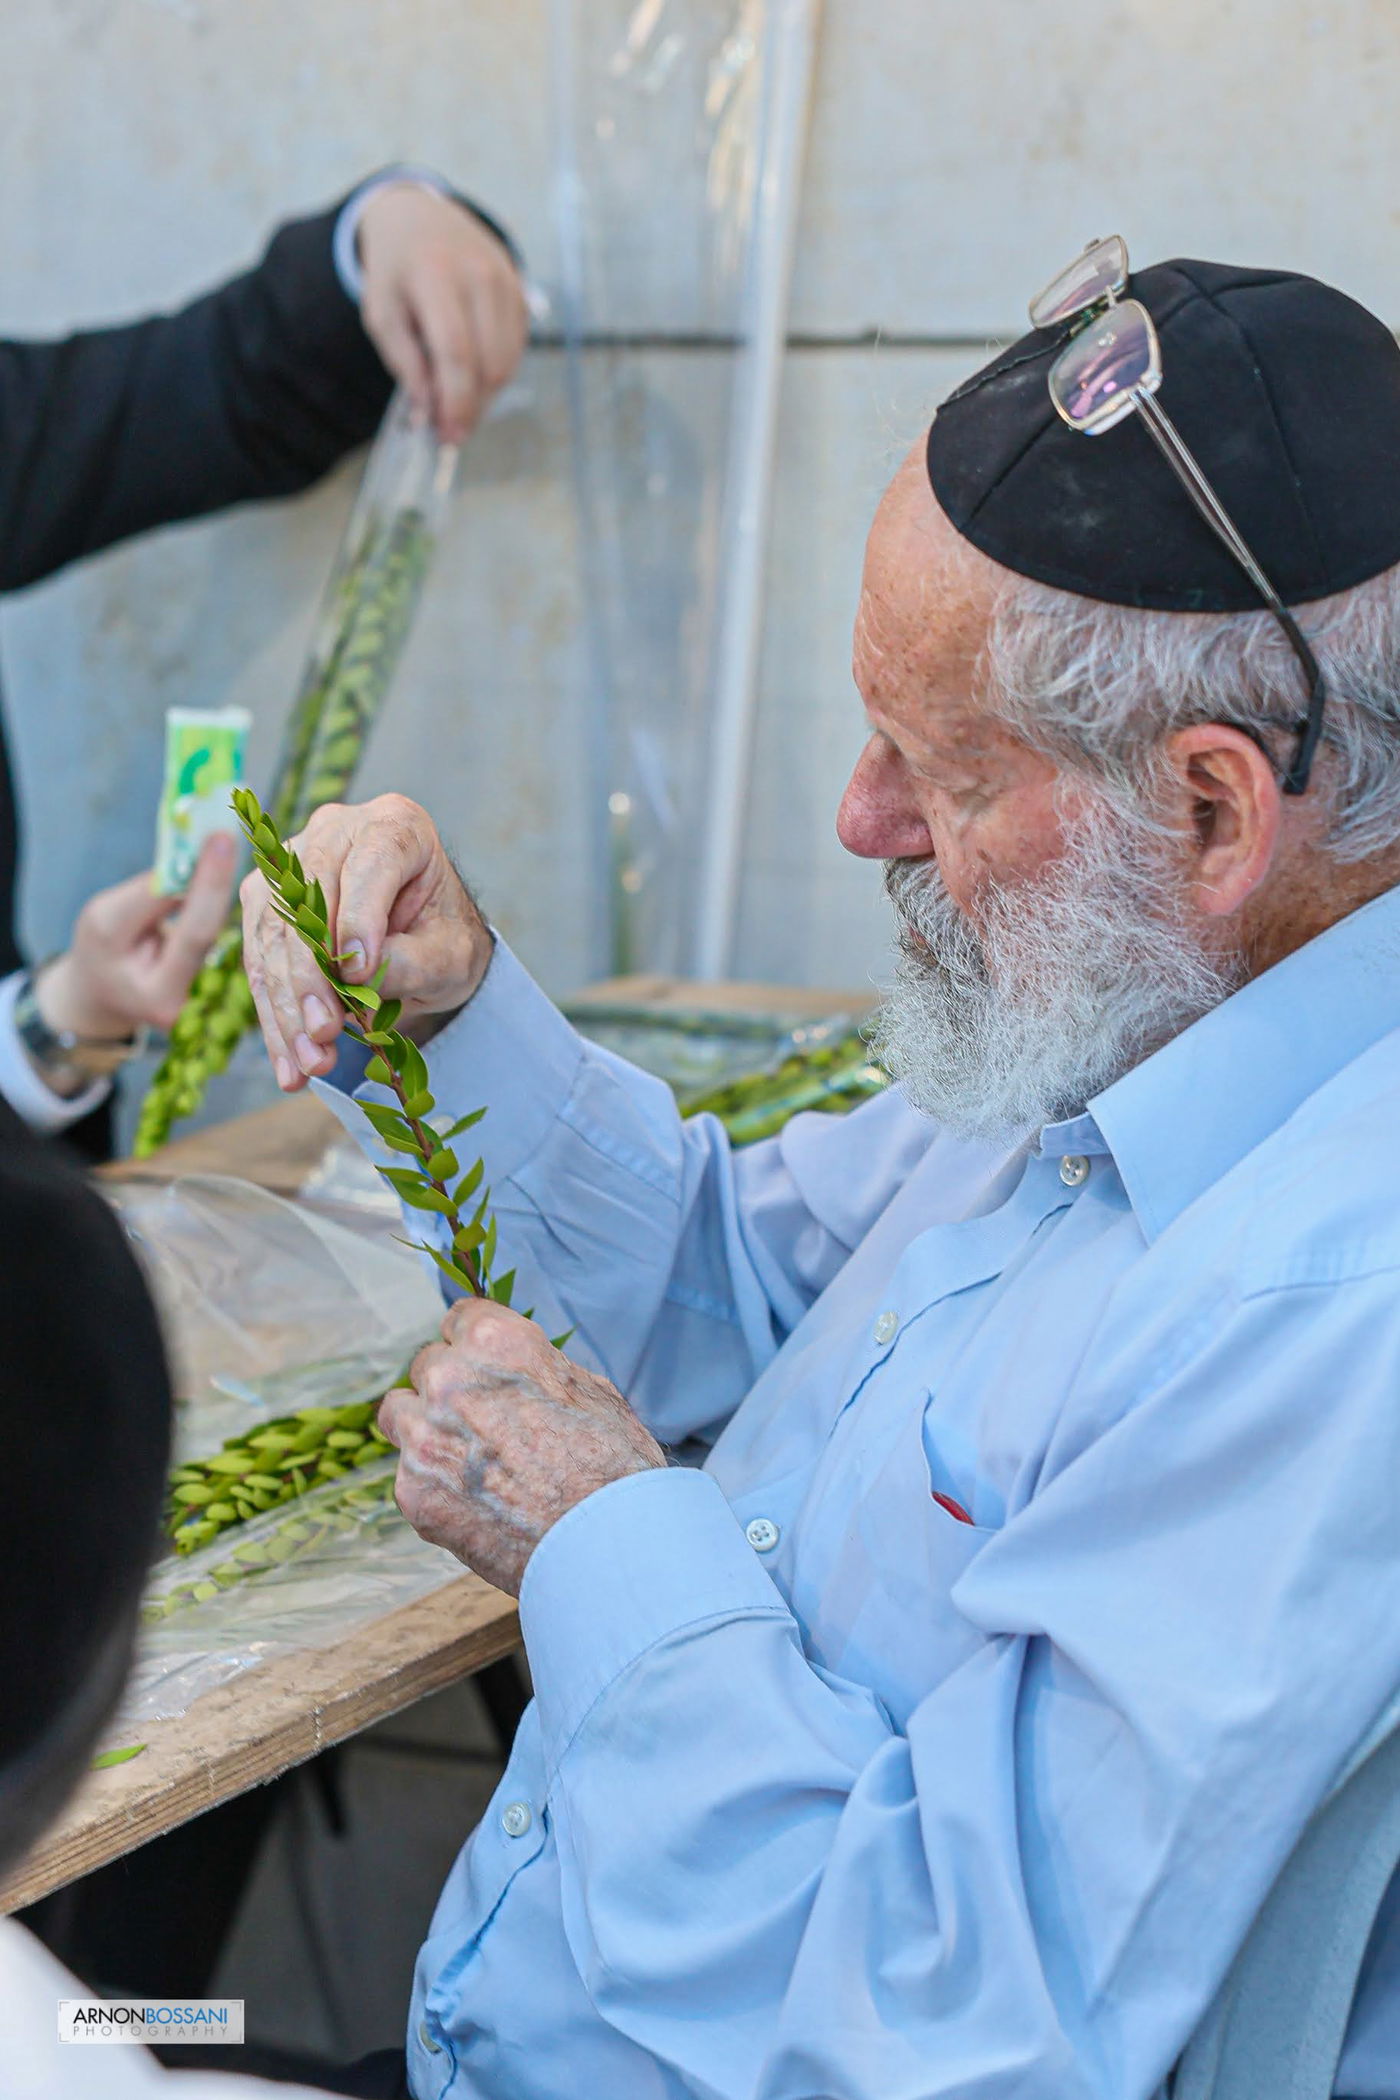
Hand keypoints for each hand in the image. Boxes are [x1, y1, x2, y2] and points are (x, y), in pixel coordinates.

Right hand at [38, 834, 237, 1041]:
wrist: (103, 991)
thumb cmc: (99, 951)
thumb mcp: (104, 920)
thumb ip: (149, 897)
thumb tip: (194, 861)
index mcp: (159, 995)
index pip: (194, 934)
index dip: (208, 885)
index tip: (219, 840)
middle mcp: (192, 998)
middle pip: (212, 928)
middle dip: (217, 878)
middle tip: (226, 833)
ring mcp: (205, 989)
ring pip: (215, 923)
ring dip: (218, 881)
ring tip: (220, 840)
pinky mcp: (212, 970)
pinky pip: (215, 923)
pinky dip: (215, 891)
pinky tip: (217, 861)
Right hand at [240, 794, 492, 1090]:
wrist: (426, 945)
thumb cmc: (444, 939)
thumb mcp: (451, 955)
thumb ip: (413, 960)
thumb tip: (354, 977)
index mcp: (396, 825)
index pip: (368, 866)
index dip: (358, 921)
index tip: (359, 977)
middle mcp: (336, 830)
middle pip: (306, 902)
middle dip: (309, 978)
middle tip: (322, 1037)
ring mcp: (291, 864)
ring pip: (272, 935)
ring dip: (286, 1006)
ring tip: (308, 1063)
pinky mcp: (265, 901)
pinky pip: (259, 959)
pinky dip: (274, 1016)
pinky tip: (287, 1062)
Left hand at [358, 184, 528, 442]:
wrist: (420, 218)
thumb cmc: (396, 271)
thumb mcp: (381, 313)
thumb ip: (404, 363)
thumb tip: (428, 414)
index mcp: (435, 275)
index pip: (456, 351)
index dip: (455, 401)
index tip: (448, 436)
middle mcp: (478, 274)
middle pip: (489, 363)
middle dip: (471, 407)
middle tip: (450, 431)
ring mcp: (506, 280)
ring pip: (507, 362)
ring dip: (484, 395)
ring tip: (457, 404)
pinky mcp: (520, 290)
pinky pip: (515, 350)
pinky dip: (495, 374)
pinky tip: (471, 376)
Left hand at [380, 1301, 664, 1595]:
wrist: (605, 1543)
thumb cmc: (612, 1466)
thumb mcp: (591, 1390)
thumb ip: (539, 1368)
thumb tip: (520, 1369)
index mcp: (496, 1342)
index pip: (458, 1317)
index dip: (474, 1345)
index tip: (481, 1365)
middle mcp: (450, 1379)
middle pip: (427, 1365)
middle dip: (450, 1388)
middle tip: (485, 1423)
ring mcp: (425, 1436)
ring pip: (399, 1414)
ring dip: (425, 1429)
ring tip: (468, 1462)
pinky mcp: (413, 1490)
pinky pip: (408, 1473)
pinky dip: (433, 1485)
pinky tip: (475, 1505)